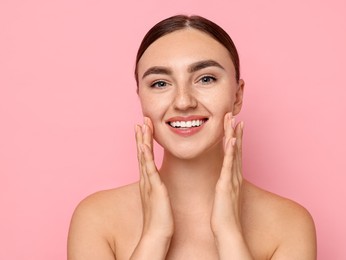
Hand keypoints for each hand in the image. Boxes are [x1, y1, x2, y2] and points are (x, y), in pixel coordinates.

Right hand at [135, 117, 173, 240]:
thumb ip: (158, 189)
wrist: (156, 235)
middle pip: (142, 153)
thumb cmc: (159, 219)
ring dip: (142, 141)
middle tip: (141, 120)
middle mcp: (146, 180)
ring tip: (141, 126)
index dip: (144, 142)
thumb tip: (160, 184)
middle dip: (141, 136)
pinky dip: (145, 157)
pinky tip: (143, 146)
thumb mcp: (159, 199)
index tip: (145, 128)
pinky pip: (148, 170)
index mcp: (148, 181)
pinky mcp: (154, 189)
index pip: (145, 157)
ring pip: (143, 158)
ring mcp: (148, 183)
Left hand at [211, 112, 243, 237]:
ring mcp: (232, 179)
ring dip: (234, 136)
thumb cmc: (224, 215)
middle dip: (235, 131)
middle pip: (237, 149)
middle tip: (234, 115)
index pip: (235, 153)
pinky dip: (232, 152)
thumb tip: (222, 181)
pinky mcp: (226, 184)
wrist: (227, 230)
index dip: (235, 137)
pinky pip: (229, 165)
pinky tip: (232, 140)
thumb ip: (224, 186)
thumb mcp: (224, 196)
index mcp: (233, 177)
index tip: (234, 124)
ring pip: (234, 153)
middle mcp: (235, 175)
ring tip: (234, 120)